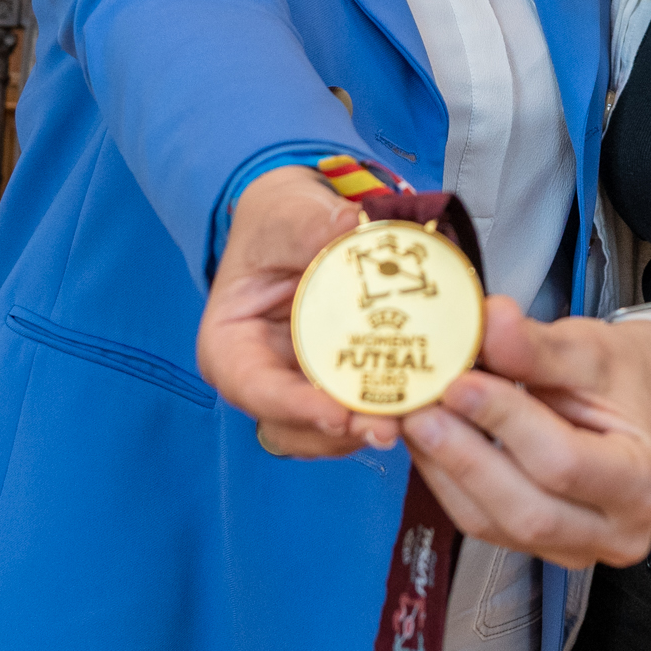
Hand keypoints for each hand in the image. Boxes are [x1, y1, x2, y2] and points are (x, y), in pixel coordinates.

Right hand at [193, 166, 391, 458]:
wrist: (302, 224)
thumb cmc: (279, 223)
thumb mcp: (286, 217)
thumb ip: (311, 226)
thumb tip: (348, 224)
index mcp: (230, 345)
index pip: (252, 387)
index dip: (293, 406)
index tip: (337, 413)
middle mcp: (261, 377)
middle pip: (291, 424)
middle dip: (338, 431)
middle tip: (386, 427)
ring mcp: (299, 387)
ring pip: (325, 432)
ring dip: (365, 430)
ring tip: (410, 420)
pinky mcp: (335, 386)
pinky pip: (355, 413)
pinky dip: (384, 412)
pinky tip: (420, 402)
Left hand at [400, 303, 650, 567]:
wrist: (622, 400)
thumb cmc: (614, 378)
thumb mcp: (587, 349)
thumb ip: (536, 345)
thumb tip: (490, 322)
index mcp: (643, 481)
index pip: (564, 463)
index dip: (505, 424)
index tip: (460, 384)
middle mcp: (616, 532)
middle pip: (527, 509)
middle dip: (464, 456)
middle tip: (421, 408)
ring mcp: (574, 551)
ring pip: (491, 524)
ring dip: (444, 468)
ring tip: (415, 417)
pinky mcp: (532, 548)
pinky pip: (477, 522)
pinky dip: (445, 479)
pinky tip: (428, 440)